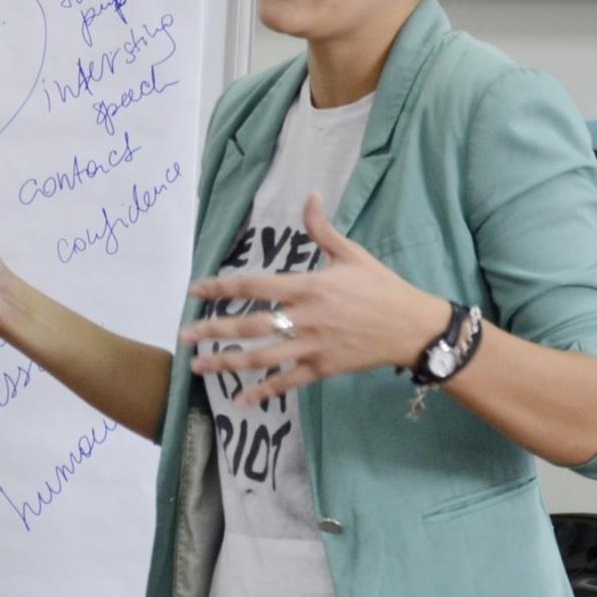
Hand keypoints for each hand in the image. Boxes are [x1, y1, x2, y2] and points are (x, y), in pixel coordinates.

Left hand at [177, 192, 450, 407]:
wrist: (412, 326)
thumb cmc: (381, 287)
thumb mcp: (352, 254)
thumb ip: (323, 229)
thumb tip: (309, 196)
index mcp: (309, 286)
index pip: (255, 286)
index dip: (222, 288)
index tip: (195, 290)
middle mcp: (306, 318)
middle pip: (250, 325)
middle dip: (213, 330)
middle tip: (184, 334)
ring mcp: (313, 347)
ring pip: (262, 357)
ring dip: (227, 363)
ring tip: (197, 367)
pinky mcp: (323, 369)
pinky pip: (288, 382)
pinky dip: (264, 392)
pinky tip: (241, 400)